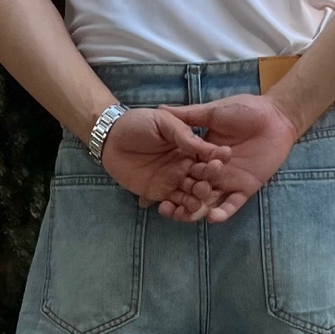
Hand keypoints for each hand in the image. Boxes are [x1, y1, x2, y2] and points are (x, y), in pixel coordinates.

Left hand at [99, 108, 230, 218]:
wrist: (111, 137)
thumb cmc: (139, 123)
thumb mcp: (163, 122)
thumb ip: (183, 134)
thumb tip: (206, 147)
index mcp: (191, 148)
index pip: (208, 157)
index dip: (216, 160)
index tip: (223, 161)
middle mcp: (186, 166)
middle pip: (203, 179)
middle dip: (206, 184)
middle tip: (204, 186)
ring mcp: (174, 181)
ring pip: (191, 195)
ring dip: (196, 201)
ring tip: (195, 204)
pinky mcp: (161, 193)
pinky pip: (174, 204)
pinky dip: (178, 210)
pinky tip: (178, 211)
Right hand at [156, 94, 299, 222]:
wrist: (275, 117)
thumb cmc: (245, 110)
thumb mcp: (212, 113)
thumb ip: (188, 116)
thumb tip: (160, 110)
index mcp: (201, 154)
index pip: (180, 170)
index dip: (166, 180)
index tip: (149, 192)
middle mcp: (211, 171)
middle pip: (191, 190)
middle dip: (178, 201)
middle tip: (163, 210)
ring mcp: (227, 181)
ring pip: (208, 201)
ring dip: (196, 211)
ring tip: (183, 217)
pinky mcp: (245, 188)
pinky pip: (232, 204)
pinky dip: (223, 212)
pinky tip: (212, 217)